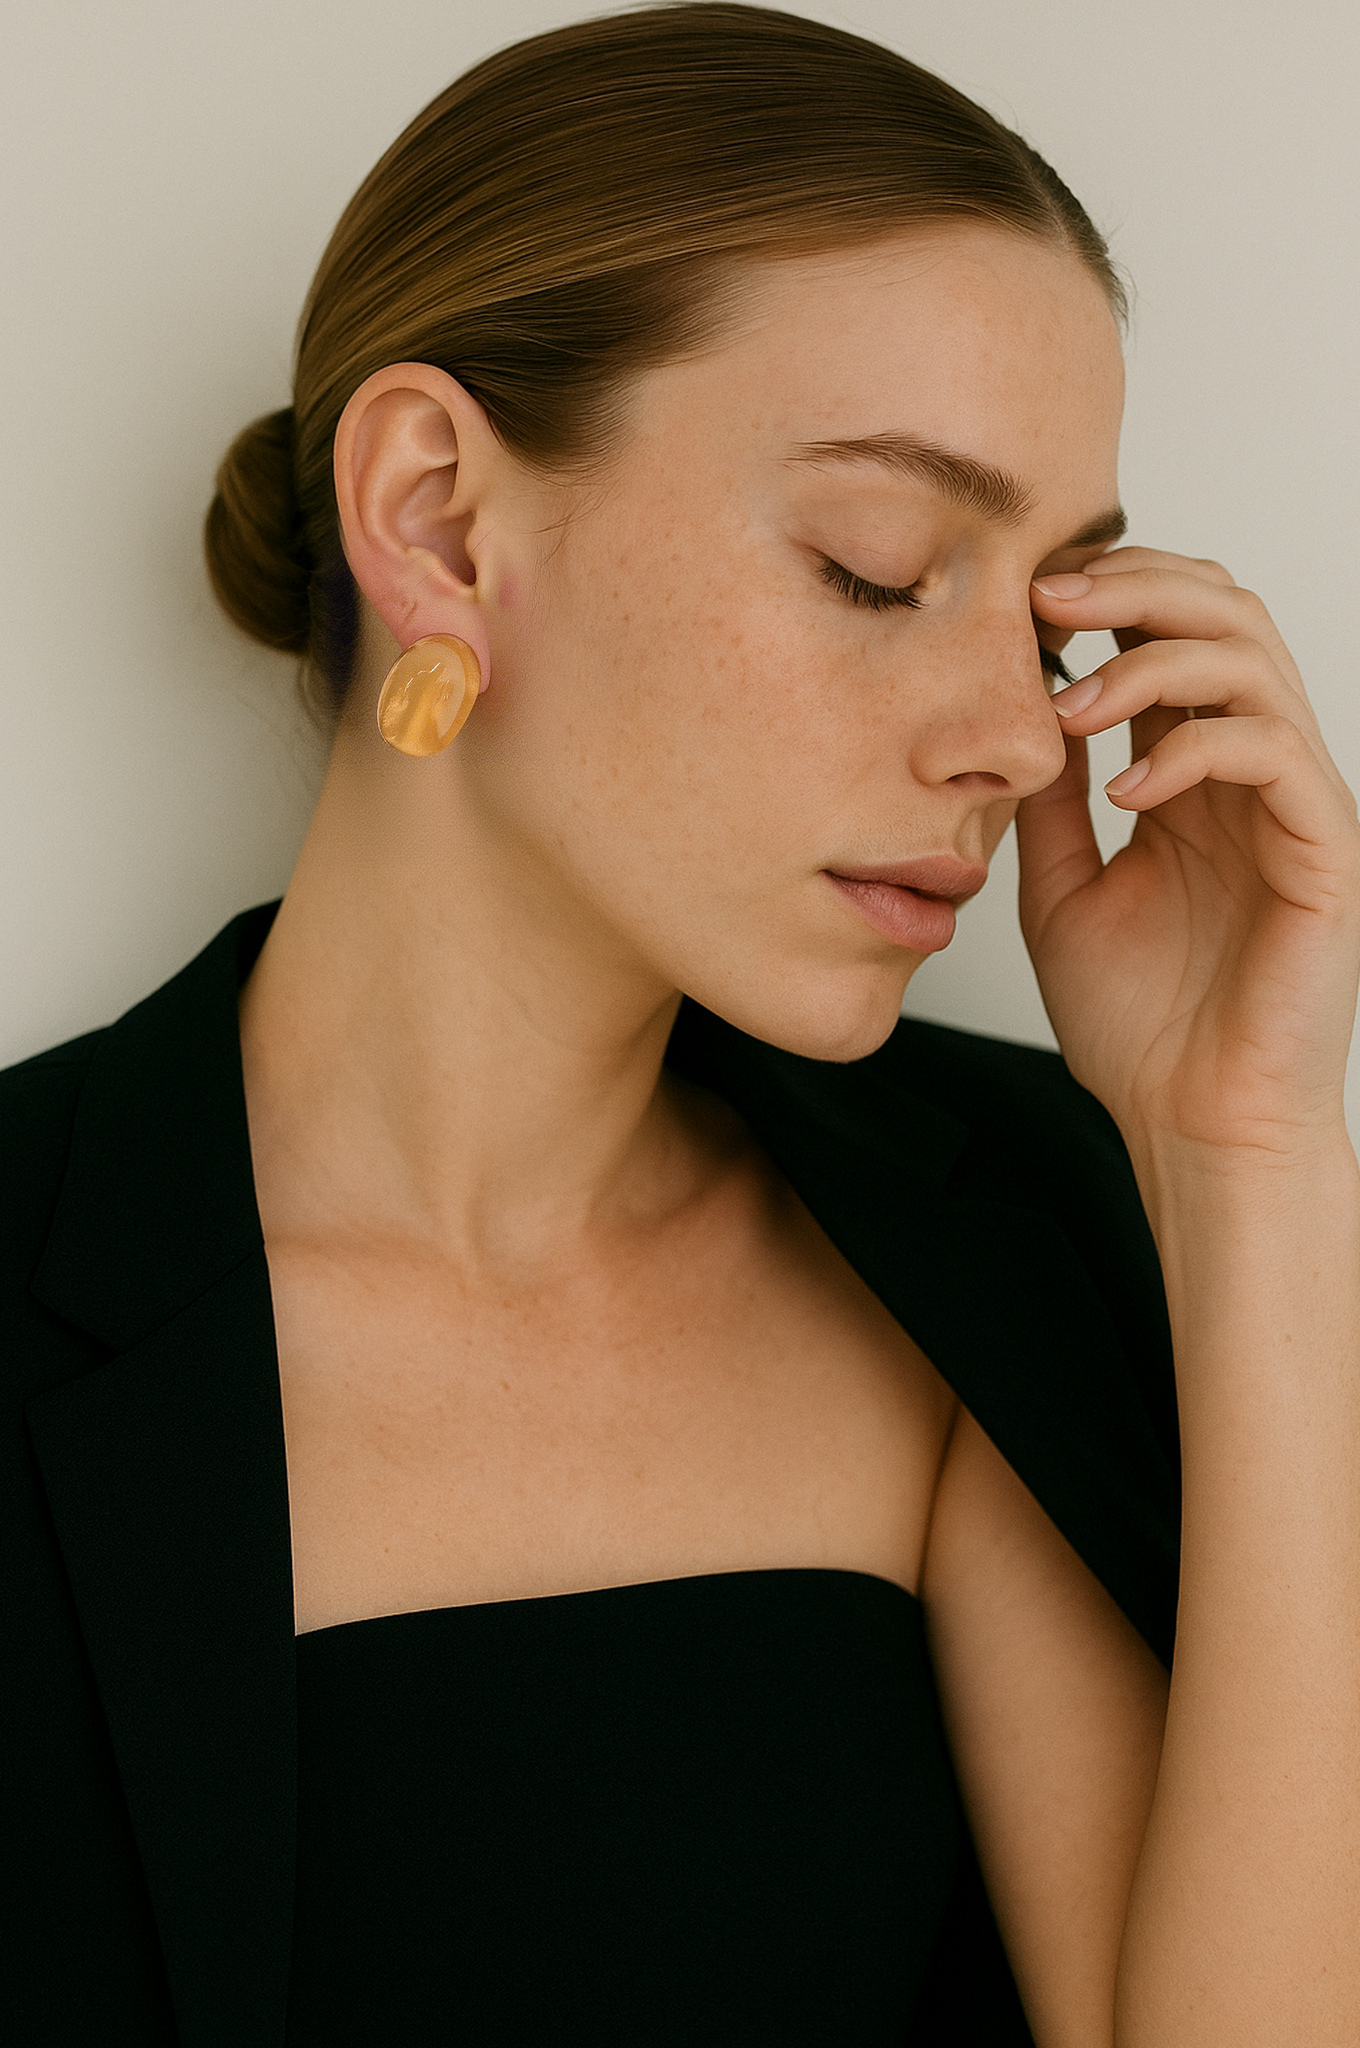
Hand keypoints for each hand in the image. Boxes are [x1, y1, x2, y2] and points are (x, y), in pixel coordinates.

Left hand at [1016, 548, 1359, 1155]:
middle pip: (1224, 615)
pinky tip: (1125, 791)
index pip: (1172, 636)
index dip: (1110, 593)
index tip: (1021, 598)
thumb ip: (1051, 805)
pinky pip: (1274, 751)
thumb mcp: (1060, 892)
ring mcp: (1293, 804)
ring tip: (1069, 706)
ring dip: (1151, 660)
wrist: (1190, 1122)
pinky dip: (1192, 748)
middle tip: (1045, 597)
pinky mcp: (1325, 848)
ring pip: (1253, 662)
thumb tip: (1017, 721)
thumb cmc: (1139, 1026)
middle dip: (1135, 585)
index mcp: (1191, 776)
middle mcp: (1249, 774)